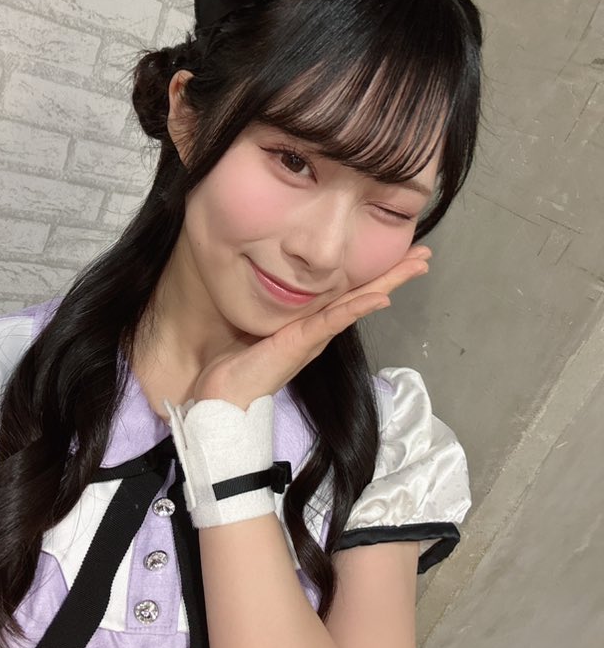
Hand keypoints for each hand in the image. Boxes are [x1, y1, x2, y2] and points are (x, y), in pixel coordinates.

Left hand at [193, 245, 430, 408]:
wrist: (223, 392)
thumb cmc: (235, 360)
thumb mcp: (257, 322)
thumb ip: (270, 306)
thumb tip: (267, 278)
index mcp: (310, 322)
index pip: (348, 291)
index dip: (373, 273)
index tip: (399, 254)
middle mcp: (319, 328)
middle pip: (364, 294)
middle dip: (394, 274)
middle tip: (424, 255)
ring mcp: (315, 336)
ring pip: (358, 302)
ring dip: (388, 283)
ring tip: (416, 266)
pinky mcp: (303, 342)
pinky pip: (334, 320)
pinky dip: (358, 307)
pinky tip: (381, 296)